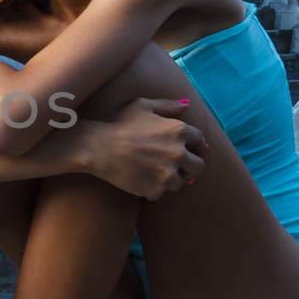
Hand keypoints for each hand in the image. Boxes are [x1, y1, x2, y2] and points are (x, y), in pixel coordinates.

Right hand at [72, 99, 208, 199]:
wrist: (99, 147)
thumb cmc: (119, 123)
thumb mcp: (142, 106)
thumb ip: (167, 106)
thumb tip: (186, 105)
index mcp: (178, 130)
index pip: (200, 141)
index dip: (197, 146)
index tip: (193, 151)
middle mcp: (178, 153)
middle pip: (198, 167)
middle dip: (191, 168)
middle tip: (180, 169)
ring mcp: (168, 173)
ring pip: (181, 183)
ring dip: (172, 180)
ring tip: (158, 176)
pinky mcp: (156, 189)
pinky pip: (161, 193)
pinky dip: (154, 190)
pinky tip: (143, 182)